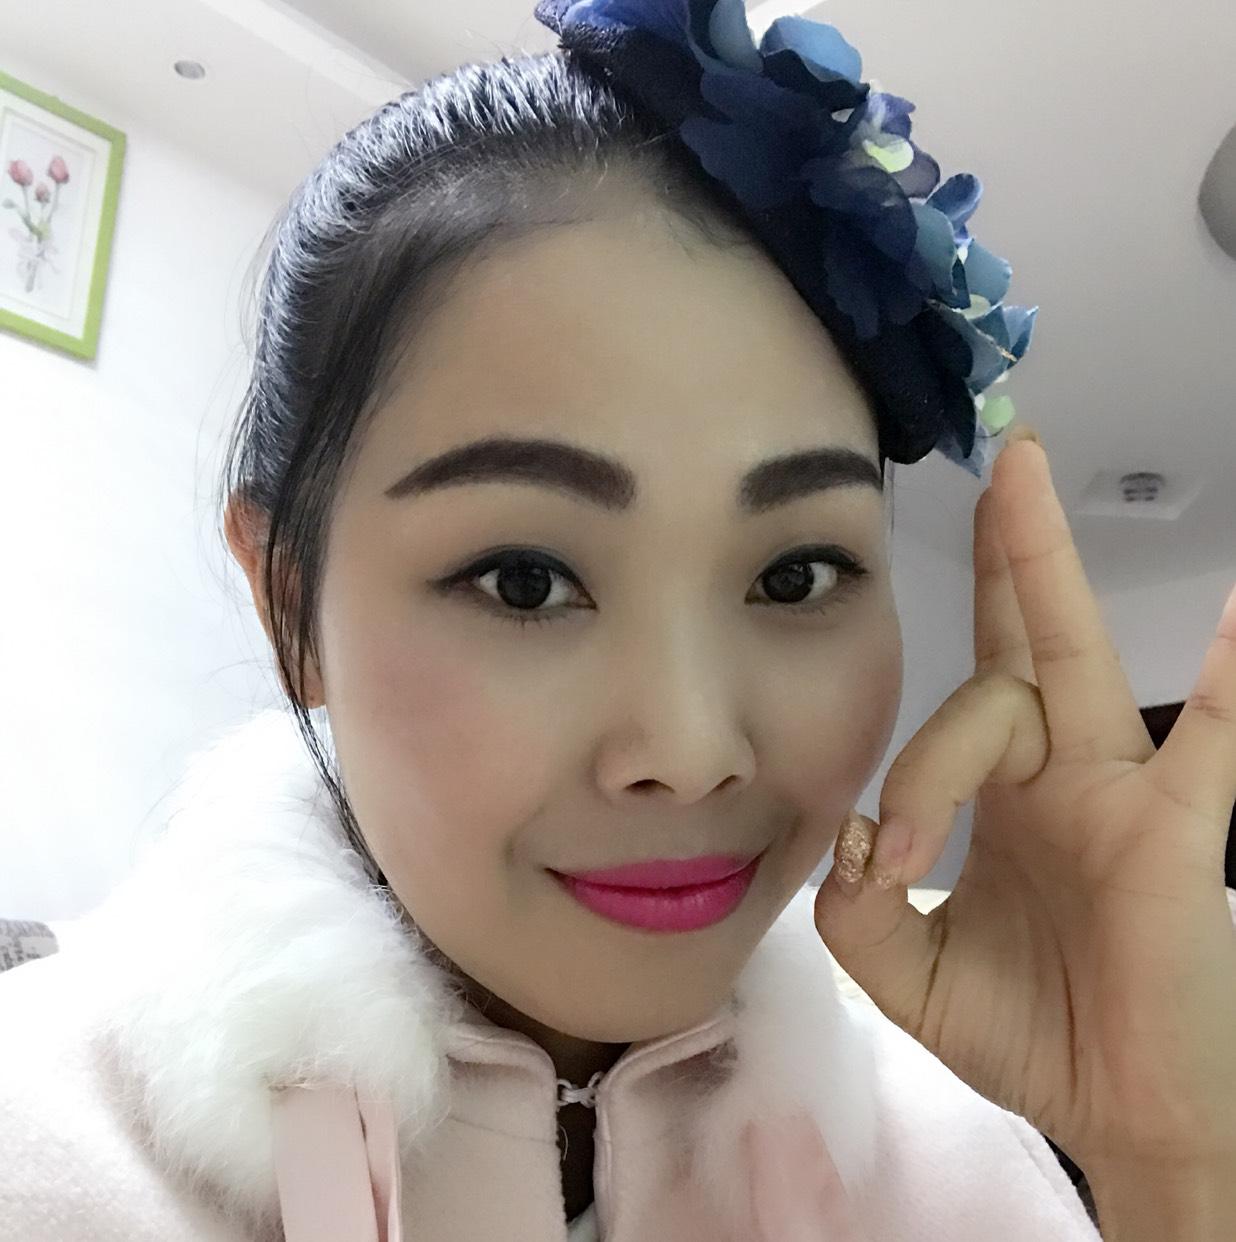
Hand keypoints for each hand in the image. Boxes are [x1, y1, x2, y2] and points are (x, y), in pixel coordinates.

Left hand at [813, 425, 1235, 1173]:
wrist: (1117, 1115)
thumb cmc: (1028, 1031)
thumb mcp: (906, 971)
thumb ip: (858, 913)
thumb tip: (855, 842)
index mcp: (1002, 797)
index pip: (953, 717)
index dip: (908, 773)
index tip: (887, 858)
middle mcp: (1060, 775)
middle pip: (1024, 640)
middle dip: (1010, 549)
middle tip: (999, 456)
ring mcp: (1120, 792)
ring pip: (1071, 668)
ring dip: (1037, 582)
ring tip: (1017, 479)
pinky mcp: (1174, 834)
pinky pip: (1212, 747)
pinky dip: (1228, 684)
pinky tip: (1234, 617)